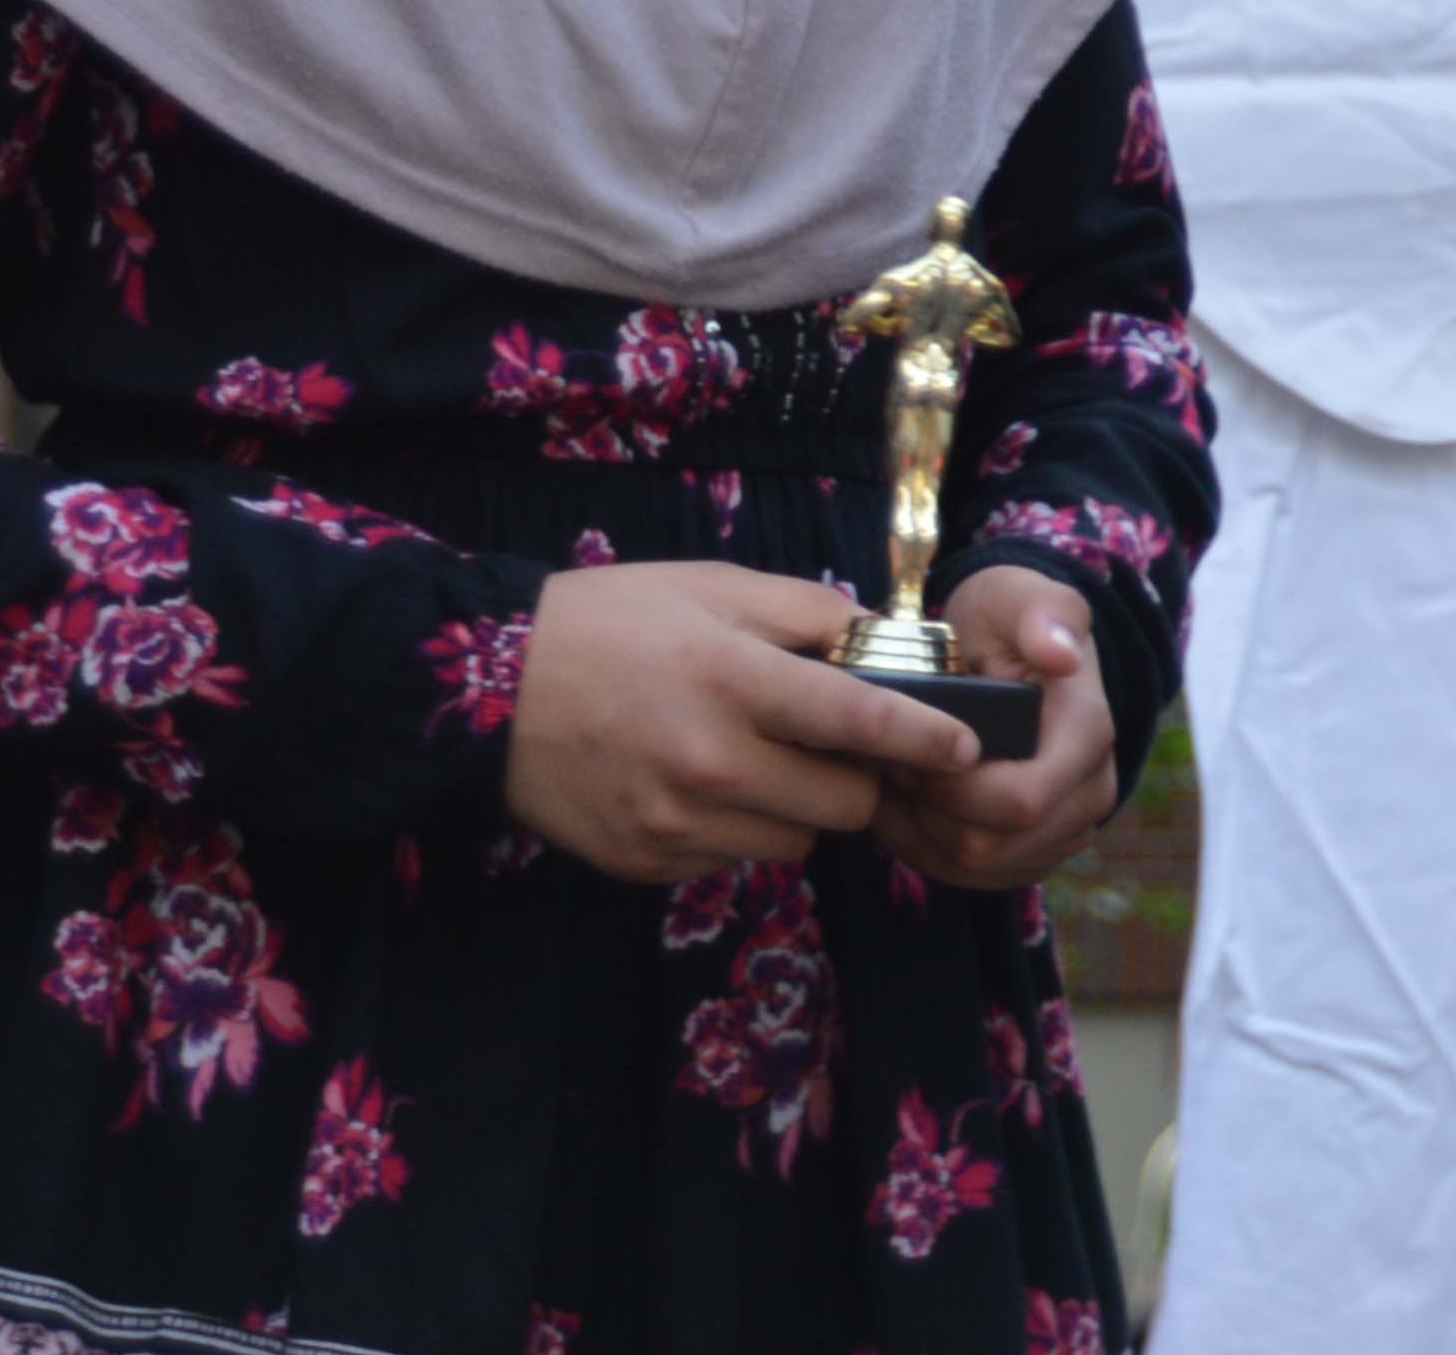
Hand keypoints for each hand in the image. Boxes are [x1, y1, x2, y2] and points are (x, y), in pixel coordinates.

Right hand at [501, 559, 996, 882]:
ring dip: (796, 809)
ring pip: (793, 843)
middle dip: (856, 777)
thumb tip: (882, 642)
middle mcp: (709, 763)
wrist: (491, 693)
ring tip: (753, 759)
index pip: (857, 719)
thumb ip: (805, 614)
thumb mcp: (711, 589)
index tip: (964, 748)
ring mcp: (676, 825)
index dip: (922, 737)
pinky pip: (732, 860)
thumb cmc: (612, 623)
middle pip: (842, 804)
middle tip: (834, 745)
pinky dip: (737, 830)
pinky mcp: (647, 865)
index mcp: (731, 680)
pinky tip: (698, 785)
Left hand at [863, 565, 1123, 891]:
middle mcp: (1090, 791)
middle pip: (992, 846)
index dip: (950, 790)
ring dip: (921, 835)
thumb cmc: (1006, 620)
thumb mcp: (1014, 596)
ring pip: (977, 869)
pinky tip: (905, 807)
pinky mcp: (1038, 851)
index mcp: (1088, 734)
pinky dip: (928, 850)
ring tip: (891, 784)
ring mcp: (1068, 828)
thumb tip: (1060, 656)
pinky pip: (974, 879)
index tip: (907, 750)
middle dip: (927, 813)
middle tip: (889, 767)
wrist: (1012, 649)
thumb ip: (1041, 613)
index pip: (1019, 802)